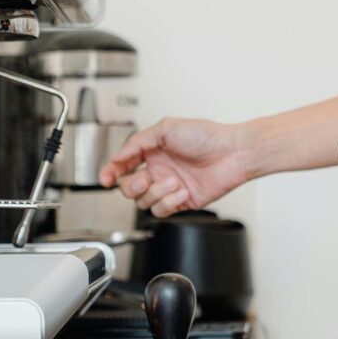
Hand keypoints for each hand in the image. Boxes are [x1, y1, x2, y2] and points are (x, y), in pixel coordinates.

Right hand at [98, 118, 254, 216]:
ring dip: (156, 193)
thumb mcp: (166, 128)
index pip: (123, 166)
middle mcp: (159, 170)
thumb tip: (118, 156)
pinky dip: (169, 202)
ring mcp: (169, 187)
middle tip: (145, 178)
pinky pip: (162, 210)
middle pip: (129, 188)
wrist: (233, 153)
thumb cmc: (207, 136)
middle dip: (132, 186)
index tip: (105, 178)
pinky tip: (182, 191)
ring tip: (174, 182)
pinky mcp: (181, 201)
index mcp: (153, 152)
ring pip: (143, 202)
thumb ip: (137, 141)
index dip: (110, 173)